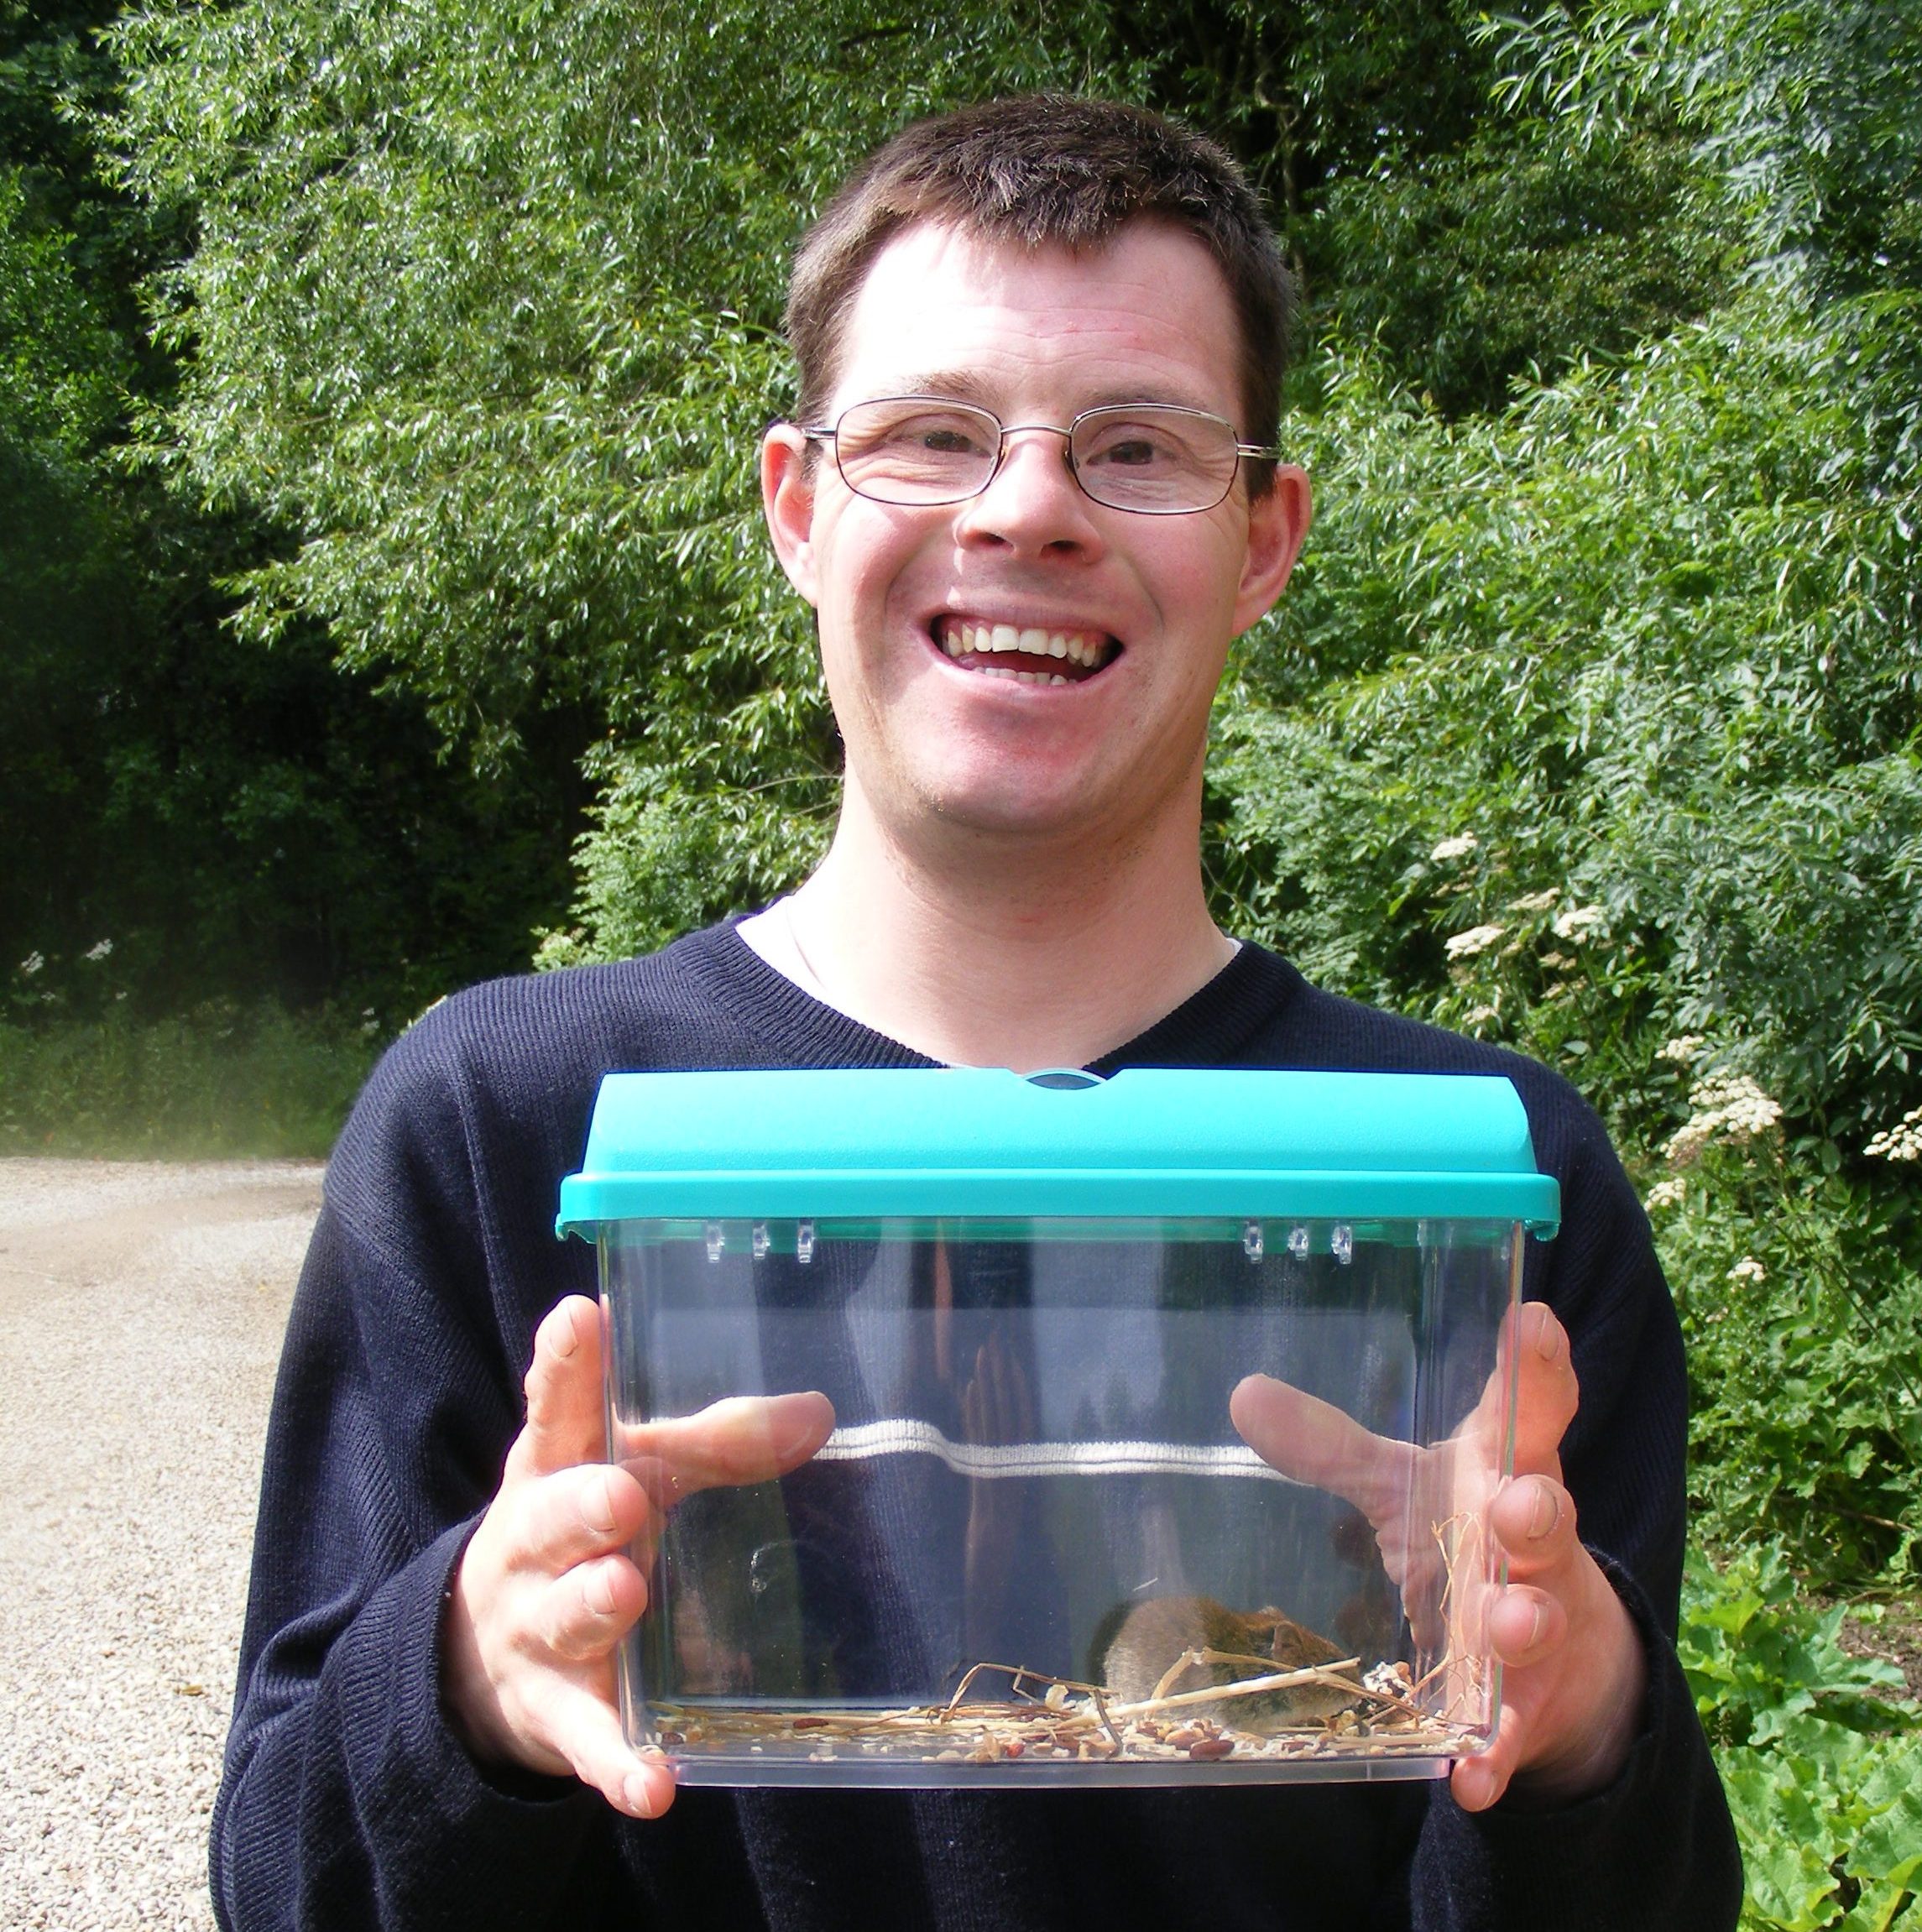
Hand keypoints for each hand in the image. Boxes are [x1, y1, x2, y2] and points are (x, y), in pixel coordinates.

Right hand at [442, 1294, 834, 1818]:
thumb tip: (820, 1412)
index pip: (556, 1406)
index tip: (581, 1315)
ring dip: (594, 1606)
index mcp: (553, 1466)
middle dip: (584, 1504)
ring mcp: (537, 1630)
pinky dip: (619, 1763)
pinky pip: (589, 1741)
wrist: (486, 1651)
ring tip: (626, 1592)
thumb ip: (721, 1443)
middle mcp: (532, 1543)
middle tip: (623, 1494)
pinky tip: (654, 1783)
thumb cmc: (585, 1525)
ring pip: (564, 1616)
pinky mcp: (558, 1714)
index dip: (566, 1363)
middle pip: (554, 1516)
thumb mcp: (639, 1471)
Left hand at [1230, 1301, 1643, 1811]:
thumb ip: (1335, 1449)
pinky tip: (1470, 1777)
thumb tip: (1243, 1393)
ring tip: (1502, 1621)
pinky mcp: (1530, 1705)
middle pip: (1546, 1514)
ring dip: (1519, 1619)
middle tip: (1514, 1503)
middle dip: (1535, 1507)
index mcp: (1509, 1473)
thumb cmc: (1472, 1541)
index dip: (1537, 1366)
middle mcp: (1534, 1543)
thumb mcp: (1407, 1490)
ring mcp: (1540, 1624)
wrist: (1558, 1661)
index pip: (1533, 1410)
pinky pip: (1513, 1731)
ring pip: (1536, 1617)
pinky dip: (1493, 1752)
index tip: (1531, 1319)